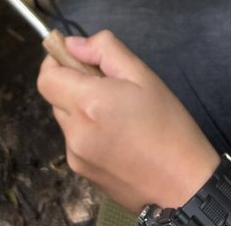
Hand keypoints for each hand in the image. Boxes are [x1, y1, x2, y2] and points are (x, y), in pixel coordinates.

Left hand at [38, 31, 224, 212]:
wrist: (184, 186)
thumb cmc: (169, 126)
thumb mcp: (143, 75)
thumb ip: (104, 50)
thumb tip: (73, 44)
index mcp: (87, 104)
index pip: (46, 77)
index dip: (56, 62)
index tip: (79, 59)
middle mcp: (75, 132)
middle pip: (55, 97)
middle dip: (74, 85)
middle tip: (111, 88)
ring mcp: (77, 157)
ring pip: (67, 120)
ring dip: (82, 110)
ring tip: (119, 115)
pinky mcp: (83, 174)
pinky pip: (76, 142)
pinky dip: (89, 133)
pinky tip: (119, 138)